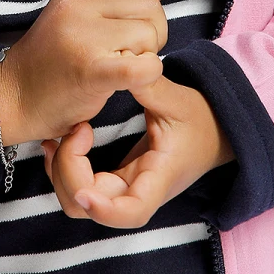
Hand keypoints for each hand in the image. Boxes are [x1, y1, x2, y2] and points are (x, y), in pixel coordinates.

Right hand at [0, 0, 176, 154]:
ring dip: (144, 58)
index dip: (143, 17)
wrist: (11, 98)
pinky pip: (146, 67)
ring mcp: (83, 35)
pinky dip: (147, 76)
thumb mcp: (85, 14)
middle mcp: (78, 4)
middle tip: (122, 56)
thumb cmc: (54, 60)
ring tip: (114, 69)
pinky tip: (126, 82)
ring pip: (151, 35)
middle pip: (151, 7)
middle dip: (151, 35)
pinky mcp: (91, 69)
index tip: (118, 38)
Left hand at [42, 74, 233, 228]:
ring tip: (60, 136)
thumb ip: (149, 84)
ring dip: (61, 173)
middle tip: (76, 130)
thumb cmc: (201, 119)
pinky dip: (64, 167)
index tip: (83, 192)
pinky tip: (61, 141)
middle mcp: (139, 189)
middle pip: (92, 207)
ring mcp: (125, 187)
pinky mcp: (116, 179)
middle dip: (69, 173)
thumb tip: (123, 61)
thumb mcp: (178, 99)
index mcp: (160, 176)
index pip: (132, 212)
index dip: (104, 210)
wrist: (214, 132)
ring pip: (79, 201)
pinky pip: (81, 185)